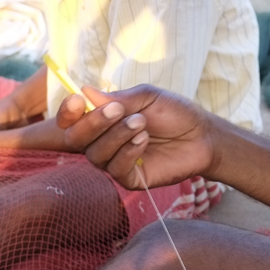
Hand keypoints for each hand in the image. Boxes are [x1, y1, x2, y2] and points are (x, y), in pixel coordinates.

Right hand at [56, 85, 218, 189]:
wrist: (202, 136)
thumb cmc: (174, 113)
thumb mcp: (147, 97)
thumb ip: (117, 97)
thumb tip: (85, 91)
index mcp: (102, 120)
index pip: (70, 120)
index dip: (67, 112)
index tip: (77, 100)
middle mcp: (102, 142)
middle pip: (75, 139)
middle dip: (92, 123)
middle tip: (118, 110)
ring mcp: (115, 161)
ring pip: (95, 154)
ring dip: (117, 136)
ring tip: (141, 123)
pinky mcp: (130, 179)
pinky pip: (115, 169)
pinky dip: (127, 152)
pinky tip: (144, 140)